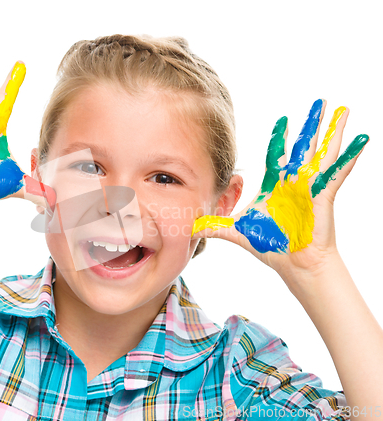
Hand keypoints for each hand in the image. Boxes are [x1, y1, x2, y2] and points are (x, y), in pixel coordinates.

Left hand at [192, 99, 368, 280]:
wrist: (294, 264)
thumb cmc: (272, 247)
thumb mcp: (238, 231)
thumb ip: (216, 226)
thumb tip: (193, 228)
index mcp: (276, 185)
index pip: (277, 154)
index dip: (280, 137)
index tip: (283, 120)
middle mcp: (294, 181)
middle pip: (303, 145)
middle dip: (311, 123)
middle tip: (320, 101)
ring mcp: (310, 186)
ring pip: (323, 152)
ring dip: (333, 131)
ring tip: (343, 110)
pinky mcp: (323, 195)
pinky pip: (337, 172)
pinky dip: (349, 156)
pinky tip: (360, 139)